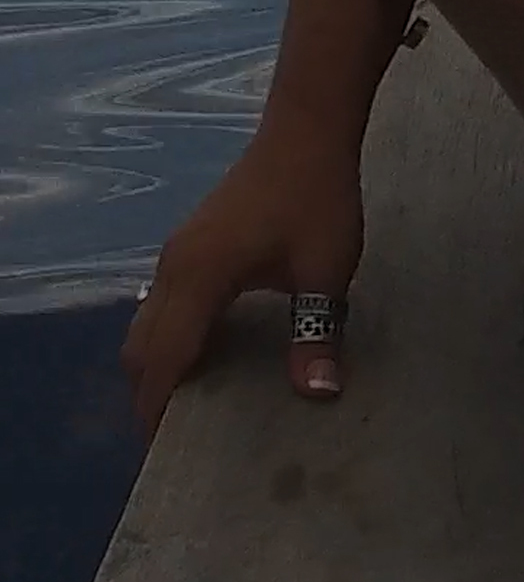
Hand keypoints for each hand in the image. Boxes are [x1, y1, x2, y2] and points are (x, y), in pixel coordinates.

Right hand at [122, 119, 365, 434]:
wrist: (307, 131)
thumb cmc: (318, 198)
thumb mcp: (325, 269)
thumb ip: (316, 332)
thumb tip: (318, 393)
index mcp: (198, 280)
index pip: (164, 359)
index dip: (159, 407)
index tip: (166, 449)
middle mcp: (173, 270)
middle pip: (141, 348)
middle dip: (152, 393)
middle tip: (181, 434)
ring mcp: (176, 253)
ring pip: (146, 324)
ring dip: (159, 363)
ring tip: (193, 401)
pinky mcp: (190, 244)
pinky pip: (162, 303)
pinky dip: (170, 336)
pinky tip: (207, 350)